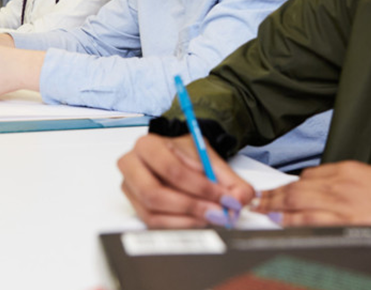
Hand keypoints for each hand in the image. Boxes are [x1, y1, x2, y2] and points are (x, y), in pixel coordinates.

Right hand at [118, 134, 254, 228]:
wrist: (176, 156)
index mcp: (148, 145)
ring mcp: (129, 188)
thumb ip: (229, 179)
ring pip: (152, 212)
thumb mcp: (210, 158)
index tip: (225, 197)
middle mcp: (131, 165)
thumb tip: (241, 198)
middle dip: (191, 206)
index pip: (172, 170)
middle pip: (154, 194)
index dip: (201, 187)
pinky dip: (179, 225)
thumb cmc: (188, 155)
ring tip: (211, 217)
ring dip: (186, 219)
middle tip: (217, 212)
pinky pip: (153, 223)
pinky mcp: (134, 206)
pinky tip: (198, 221)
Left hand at [255, 161, 370, 256]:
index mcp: (350, 172)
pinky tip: (281, 226)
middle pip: (297, 189)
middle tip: (256, 202)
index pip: (309, 177)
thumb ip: (350, 187)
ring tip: (260, 214)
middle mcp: (343, 185)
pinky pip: (313, 223)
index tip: (273, 192)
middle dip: (273, 196)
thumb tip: (327, 195)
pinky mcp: (350, 223)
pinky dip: (293, 223)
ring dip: (276, 210)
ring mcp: (345, 205)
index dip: (287, 186)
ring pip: (299, 205)